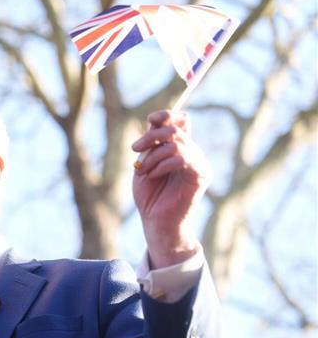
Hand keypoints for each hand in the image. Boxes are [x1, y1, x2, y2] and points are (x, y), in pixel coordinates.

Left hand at [132, 110, 210, 267]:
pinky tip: (153, 176)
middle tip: (135, 149)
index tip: (150, 120)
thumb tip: (156, 120)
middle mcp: (193, 152)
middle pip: (175, 129)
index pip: (181, 120)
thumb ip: (152, 143)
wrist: (155, 221)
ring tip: (143, 171)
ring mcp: (199, 163)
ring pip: (177, 143)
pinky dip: (162, 165)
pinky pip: (181, 158)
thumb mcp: (146, 163)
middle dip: (151, 137)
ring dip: (154, 155)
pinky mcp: (201, 175)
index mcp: (180, 148)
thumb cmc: (149, 195)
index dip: (166, 115)